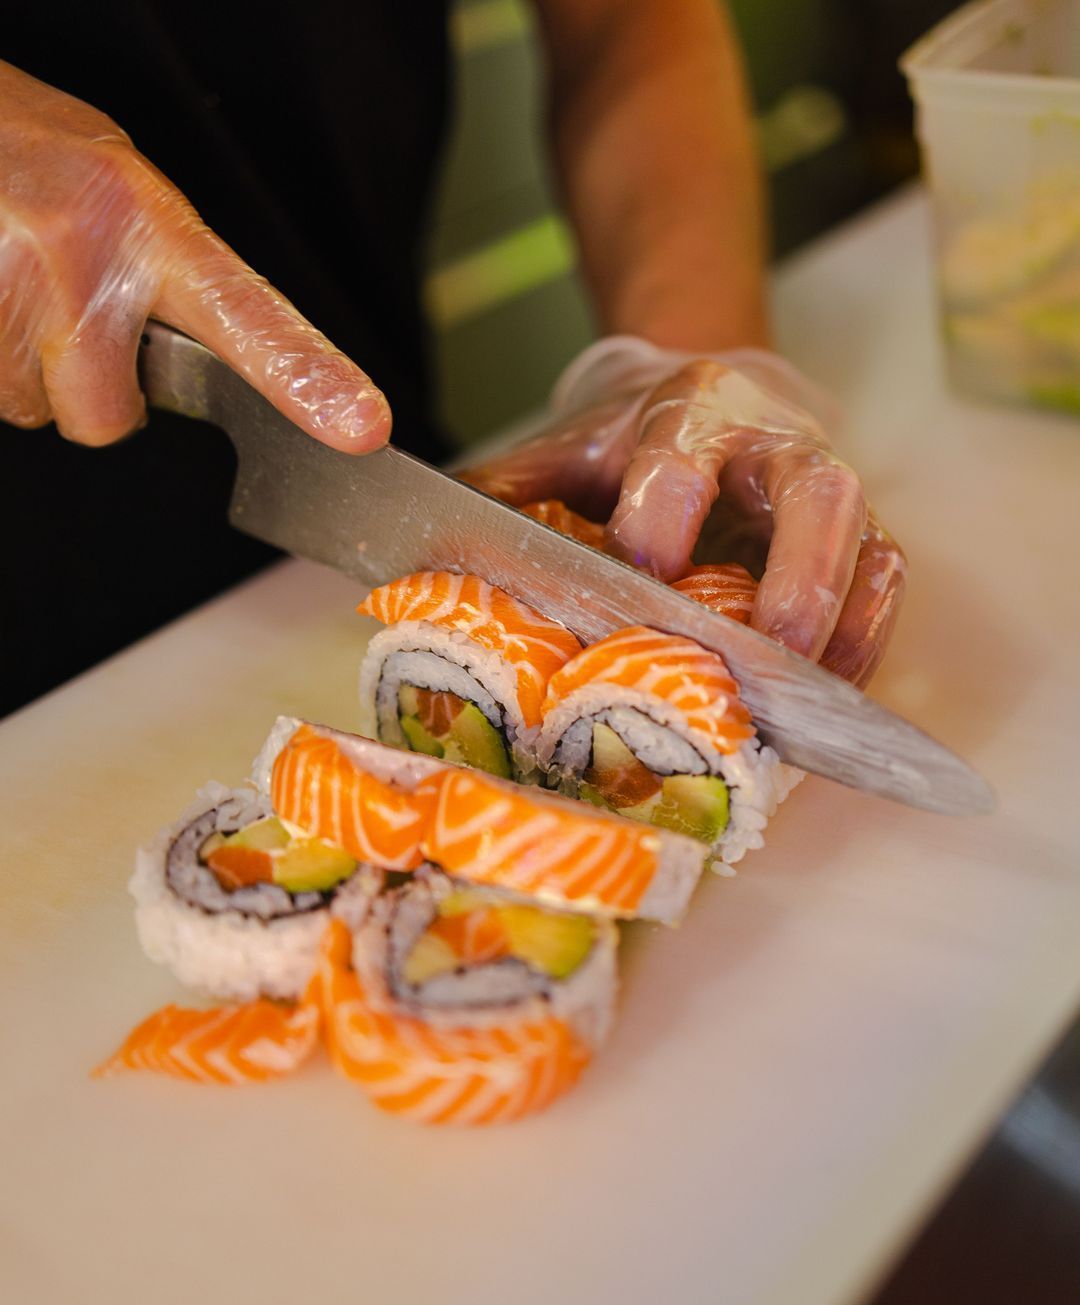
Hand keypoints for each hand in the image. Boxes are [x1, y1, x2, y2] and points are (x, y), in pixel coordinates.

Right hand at [0, 62, 389, 449]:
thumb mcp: (133, 206)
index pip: (250, 317)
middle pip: (107, 417)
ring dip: (28, 371)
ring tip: (18, 289)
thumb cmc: (46, 162)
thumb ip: (180, 288)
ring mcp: (12, 281)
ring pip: (33, 408)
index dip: (306, 379)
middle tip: (75, 324)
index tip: (362, 426)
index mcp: (155, 227)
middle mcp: (87, 255)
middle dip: (91, 394)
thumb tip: (238, 376)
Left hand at [462, 337, 905, 687]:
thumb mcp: (561, 450)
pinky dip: (867, 639)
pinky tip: (833, 695)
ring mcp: (827, 496)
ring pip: (866, 544)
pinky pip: (885, 584)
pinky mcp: (858, 538)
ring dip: (842, 622)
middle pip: (815, 492)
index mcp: (690, 413)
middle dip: (797, 570)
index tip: (641, 564)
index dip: (664, 507)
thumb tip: (418, 555)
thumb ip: (505, 495)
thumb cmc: (631, 439)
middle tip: (768, 644)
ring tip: (809, 696)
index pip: (683, 452)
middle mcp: (774, 448)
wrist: (714, 397)